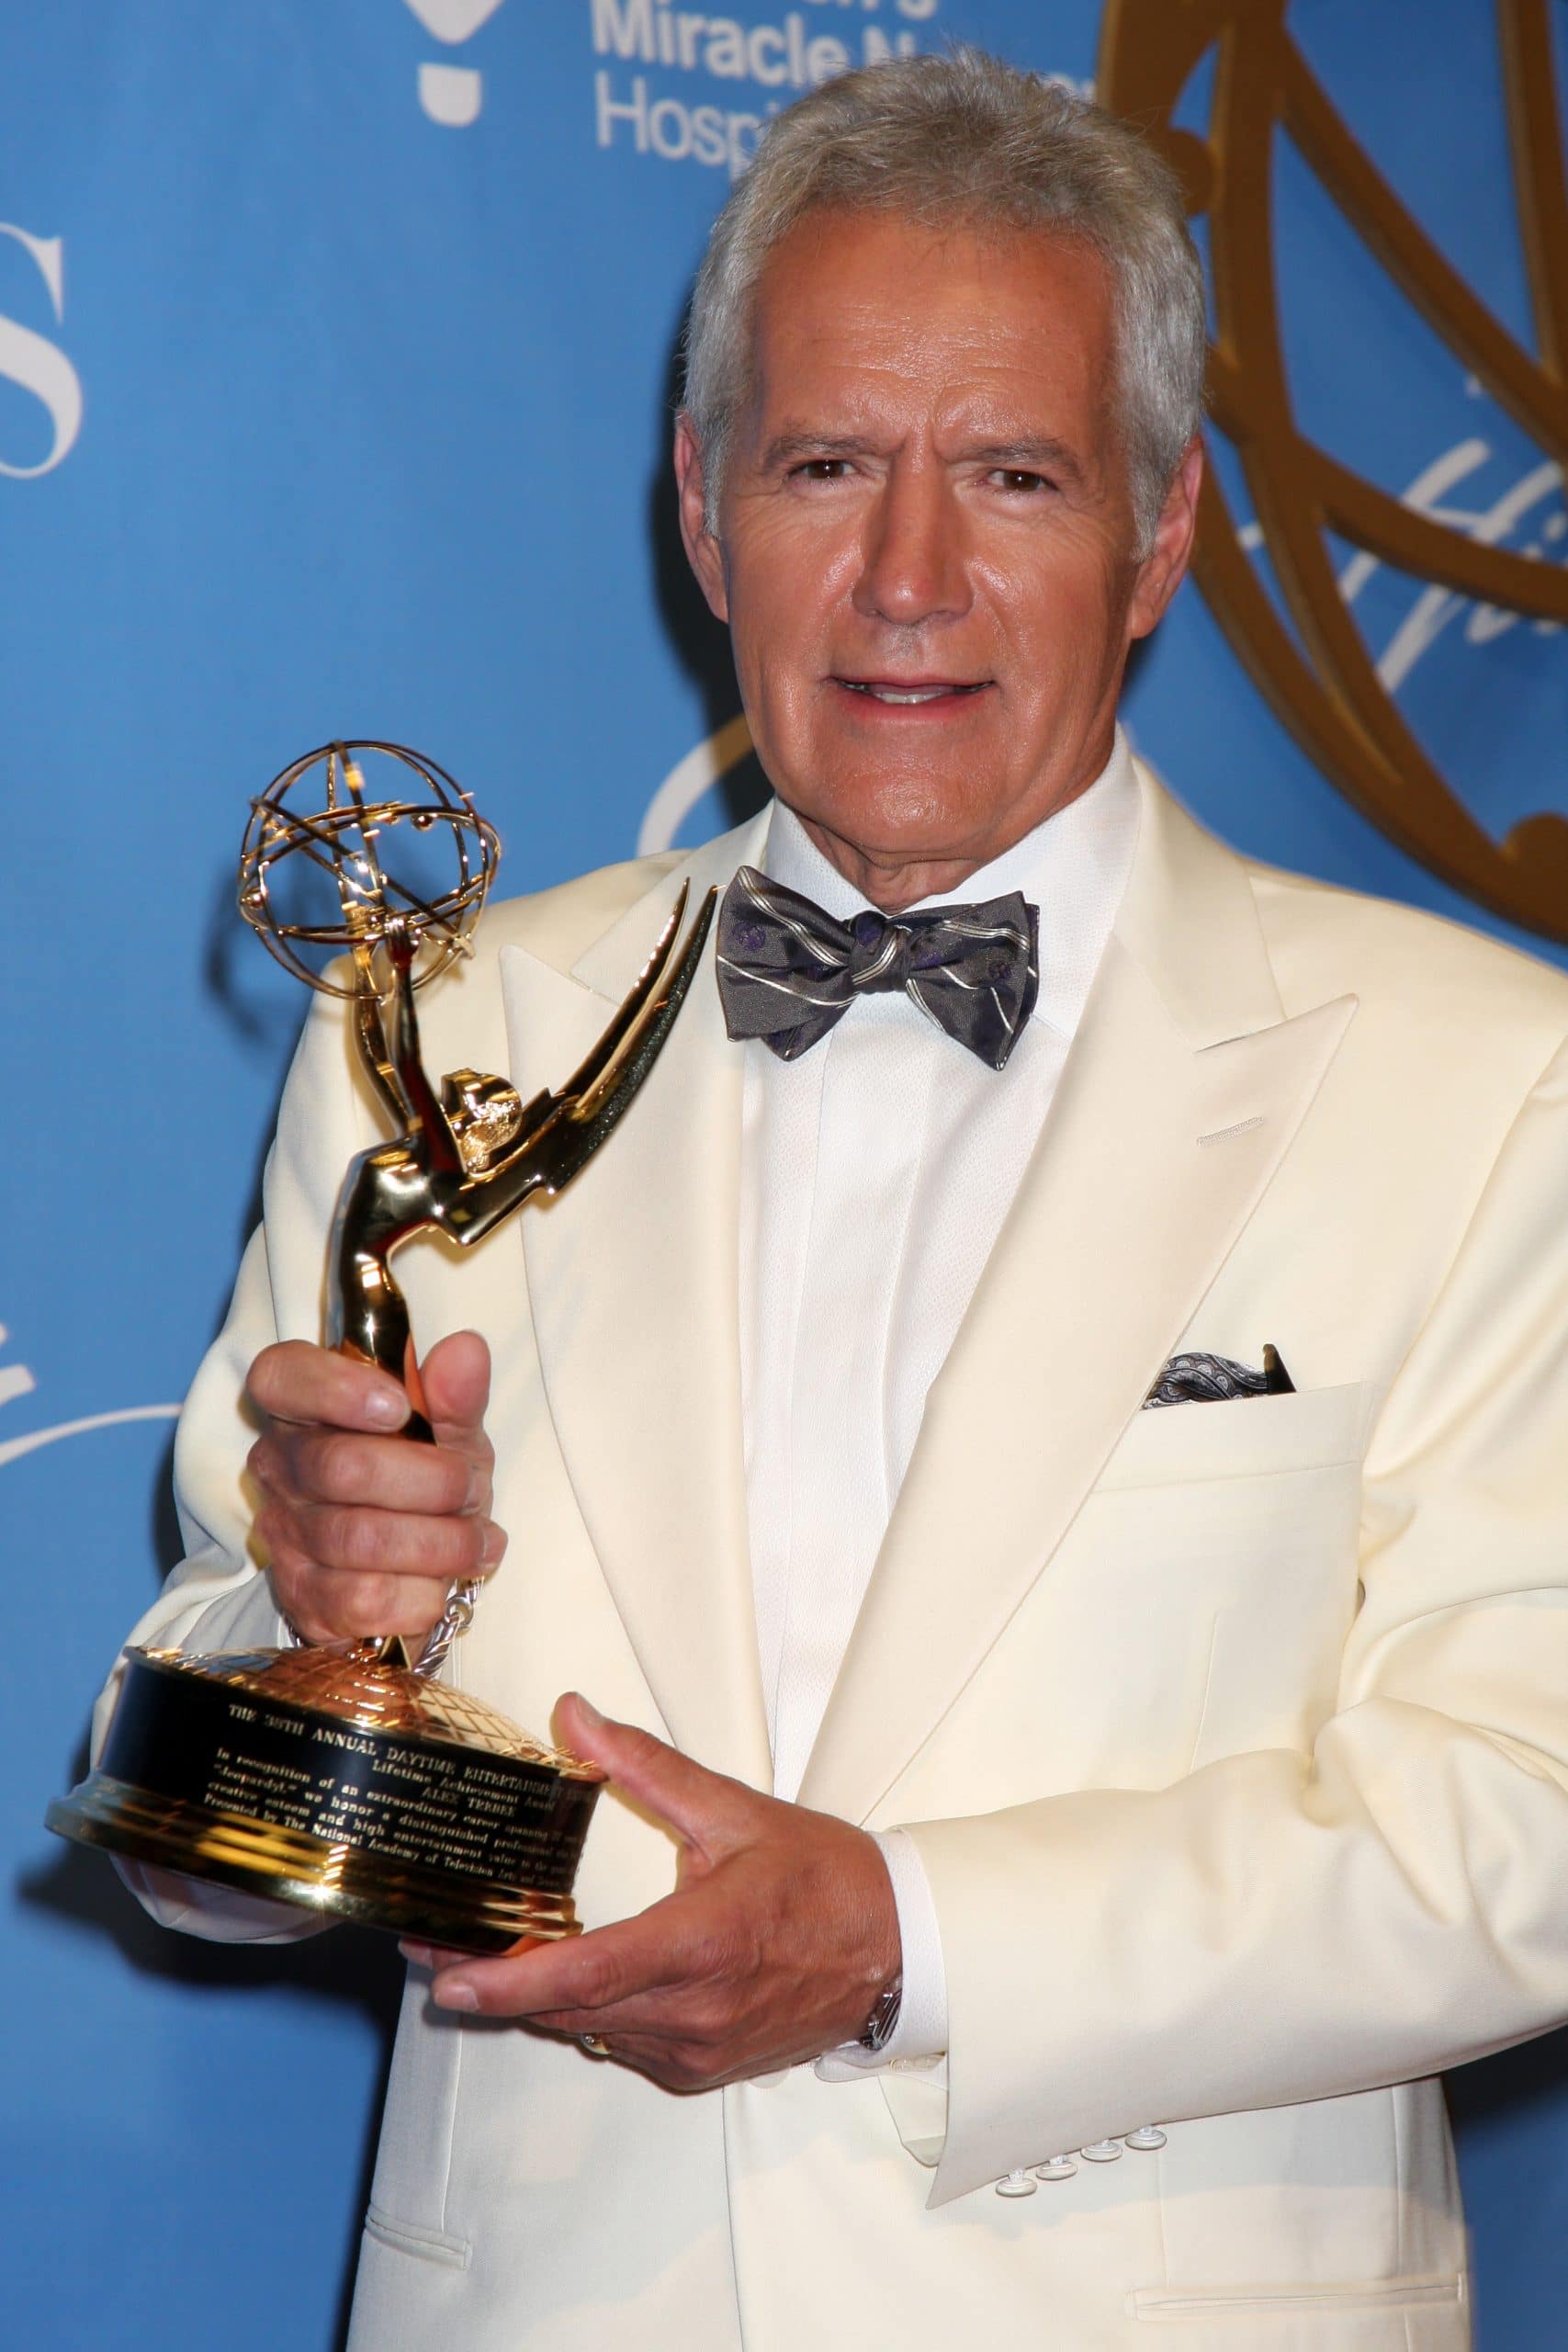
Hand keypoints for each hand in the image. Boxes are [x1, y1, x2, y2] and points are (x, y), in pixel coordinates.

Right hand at [245, 1330, 505, 1642]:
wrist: (418, 1571)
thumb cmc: (428, 1486)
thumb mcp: (452, 1436)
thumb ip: (456, 1395)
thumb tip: (466, 1351)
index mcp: (306, 1409)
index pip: (282, 1377)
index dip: (334, 1387)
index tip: (398, 1406)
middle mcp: (282, 1468)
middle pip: (342, 1466)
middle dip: (432, 1482)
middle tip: (472, 1491)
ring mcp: (286, 1535)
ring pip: (361, 1538)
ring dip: (440, 1542)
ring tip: (476, 1540)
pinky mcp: (304, 1599)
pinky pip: (364, 1598)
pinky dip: (421, 1593)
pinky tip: (443, 1583)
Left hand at [402, 1694, 901, 2087]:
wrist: (897, 1948)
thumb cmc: (825, 1877)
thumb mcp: (734, 1810)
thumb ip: (645, 1767)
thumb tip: (576, 1719)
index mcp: (704, 1943)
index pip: (588, 1974)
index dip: (511, 1984)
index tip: (449, 1980)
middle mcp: (695, 2010)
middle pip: (570, 2009)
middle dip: (492, 1986)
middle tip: (429, 1947)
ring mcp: (699, 2048)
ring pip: (589, 2030)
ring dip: (533, 2001)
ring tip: (474, 1958)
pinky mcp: (702, 2067)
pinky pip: (622, 2044)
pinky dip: (585, 2013)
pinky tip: (559, 1979)